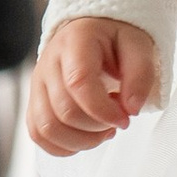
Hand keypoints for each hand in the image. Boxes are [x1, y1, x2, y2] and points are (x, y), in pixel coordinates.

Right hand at [27, 16, 158, 154]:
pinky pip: (37, 133)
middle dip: (97, 127)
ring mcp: (38, 83)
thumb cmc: (114, 39)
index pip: (78, 82)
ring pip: (46, 127)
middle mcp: (49, 62)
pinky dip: (62, 145)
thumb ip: (140, 75)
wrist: (93, 31)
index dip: (103, 110)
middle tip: (118, 119)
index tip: (125, 118)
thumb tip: (131, 109)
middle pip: (64, 111)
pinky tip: (84, 136)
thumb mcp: (138, 46)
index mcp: (75, 42)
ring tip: (102, 130)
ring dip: (81, 140)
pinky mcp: (35, 101)